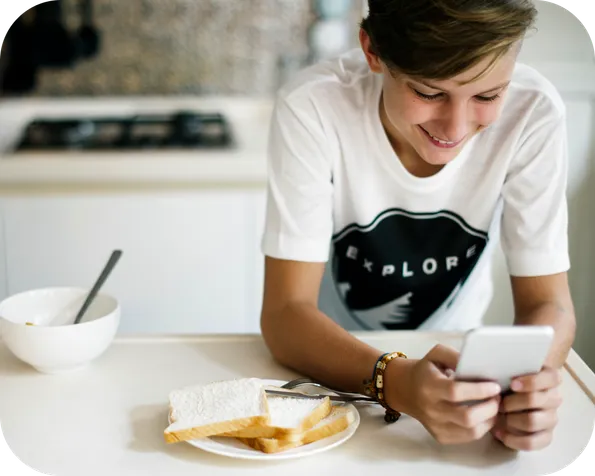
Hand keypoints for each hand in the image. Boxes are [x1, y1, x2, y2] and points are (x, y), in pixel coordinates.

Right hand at [385, 344, 501, 444]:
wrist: (405, 389)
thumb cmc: (426, 369)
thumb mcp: (436, 354)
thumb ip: (455, 356)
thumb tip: (478, 365)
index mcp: (429, 386)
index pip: (456, 392)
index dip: (479, 390)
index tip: (494, 386)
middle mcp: (431, 409)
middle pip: (466, 417)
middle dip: (489, 408)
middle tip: (498, 397)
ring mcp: (435, 425)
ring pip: (471, 432)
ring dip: (489, 420)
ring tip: (494, 407)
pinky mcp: (440, 436)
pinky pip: (468, 438)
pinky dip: (482, 428)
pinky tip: (485, 417)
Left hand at [492, 367, 562, 450]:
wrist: (507, 402)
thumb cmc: (508, 381)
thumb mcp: (510, 370)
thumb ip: (510, 368)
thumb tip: (497, 372)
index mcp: (550, 379)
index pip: (552, 378)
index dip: (532, 381)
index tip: (512, 384)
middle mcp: (554, 398)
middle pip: (535, 400)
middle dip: (511, 402)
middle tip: (497, 403)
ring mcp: (551, 418)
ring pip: (532, 421)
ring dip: (510, 419)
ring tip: (497, 417)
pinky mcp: (546, 436)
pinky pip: (532, 442)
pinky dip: (512, 439)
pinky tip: (499, 433)